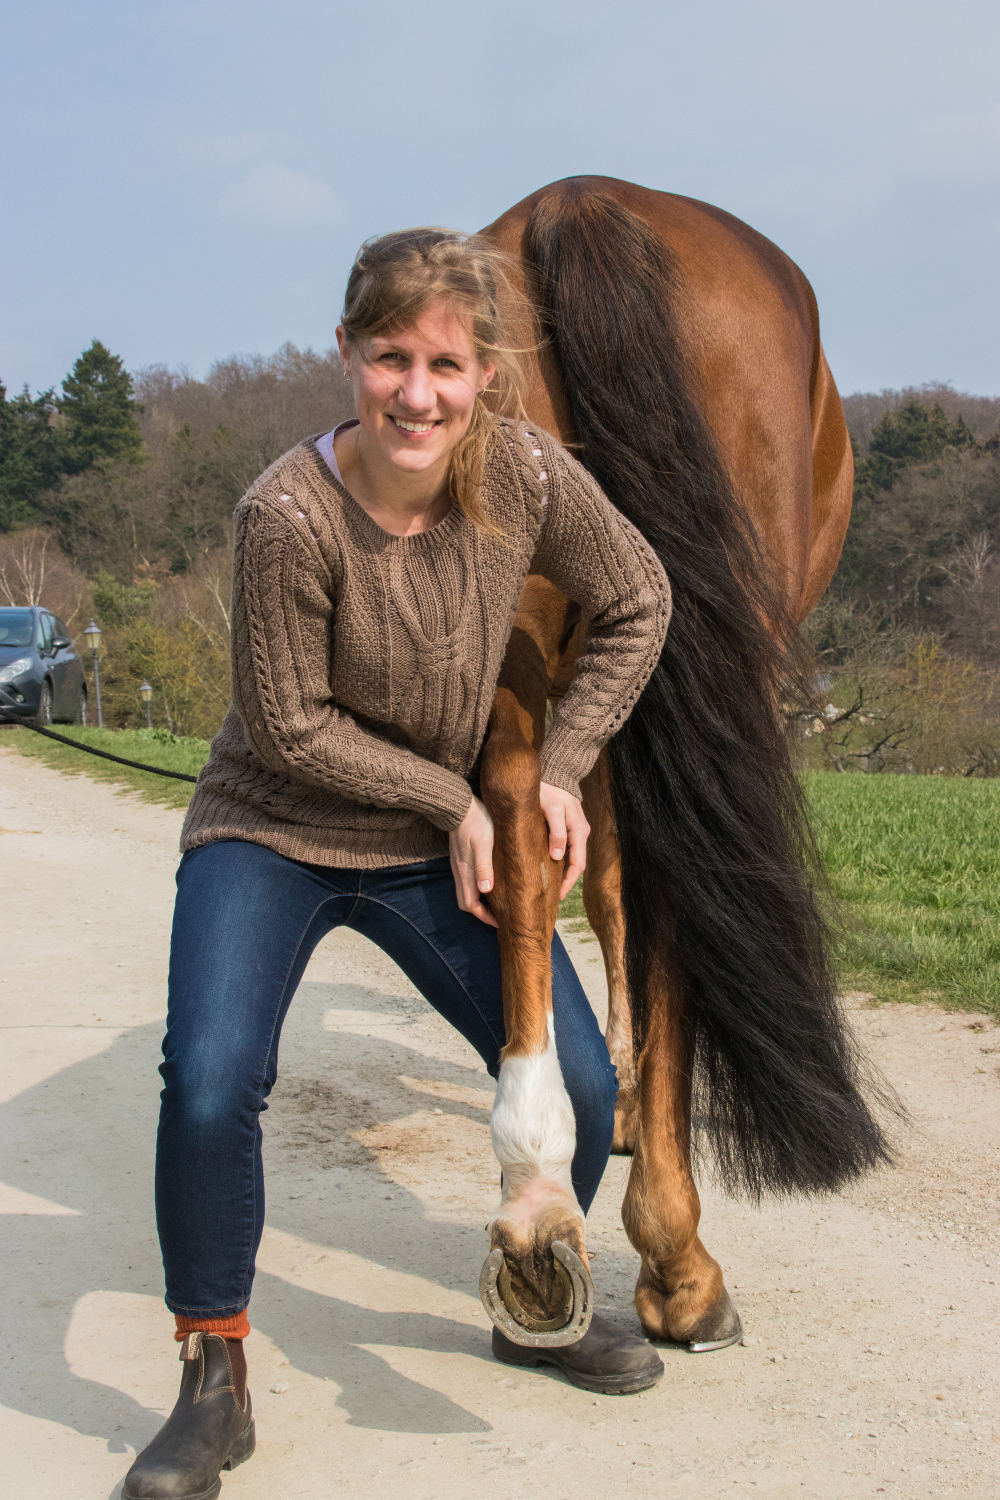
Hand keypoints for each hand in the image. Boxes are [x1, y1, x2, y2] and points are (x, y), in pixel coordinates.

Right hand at [449, 794, 496, 925]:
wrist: (458, 804)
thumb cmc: (476, 821)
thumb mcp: (484, 844)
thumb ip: (484, 867)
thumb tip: (486, 891)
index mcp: (465, 872)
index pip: (471, 906)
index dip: (485, 918)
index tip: (502, 922)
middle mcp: (459, 872)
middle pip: (467, 902)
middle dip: (482, 913)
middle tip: (501, 915)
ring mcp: (458, 865)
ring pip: (466, 891)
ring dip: (480, 901)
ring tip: (498, 902)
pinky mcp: (460, 857)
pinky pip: (467, 880)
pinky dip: (478, 888)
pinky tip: (491, 882)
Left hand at [539, 781, 589, 899]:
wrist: (555, 772)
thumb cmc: (551, 790)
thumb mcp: (553, 810)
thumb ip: (557, 832)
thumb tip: (558, 857)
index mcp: (579, 832)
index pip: (577, 865)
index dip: (568, 883)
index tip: (556, 897)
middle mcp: (581, 833)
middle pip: (575, 865)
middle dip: (565, 882)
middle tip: (549, 896)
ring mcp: (576, 830)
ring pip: (571, 857)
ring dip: (561, 872)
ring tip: (547, 885)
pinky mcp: (568, 827)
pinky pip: (566, 849)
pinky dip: (559, 860)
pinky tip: (547, 866)